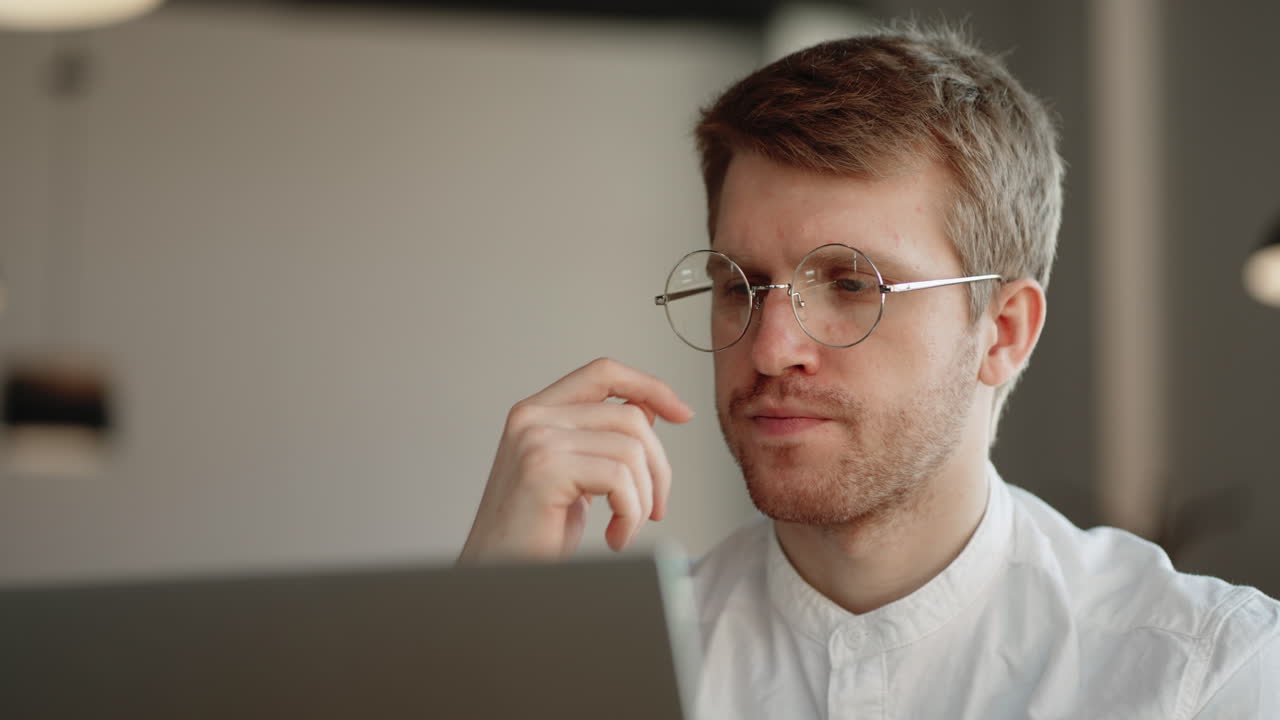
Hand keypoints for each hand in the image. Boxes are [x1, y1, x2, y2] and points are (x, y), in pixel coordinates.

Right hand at [457, 358, 693, 562]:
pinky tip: (615, 537)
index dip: (649, 386)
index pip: (603, 373)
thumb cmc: (533, 536)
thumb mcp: (575, 476)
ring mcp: (536, 440)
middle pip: (630, 416)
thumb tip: (652, 407)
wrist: (496, 580)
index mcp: (536, 412)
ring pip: (631, 449)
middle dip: (658, 468)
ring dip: (643, 499)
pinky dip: (630, 513)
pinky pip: (619, 478)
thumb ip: (602, 438)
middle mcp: (532, 417)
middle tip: (654, 509)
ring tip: (625, 528)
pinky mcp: (544, 469)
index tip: (682, 413)